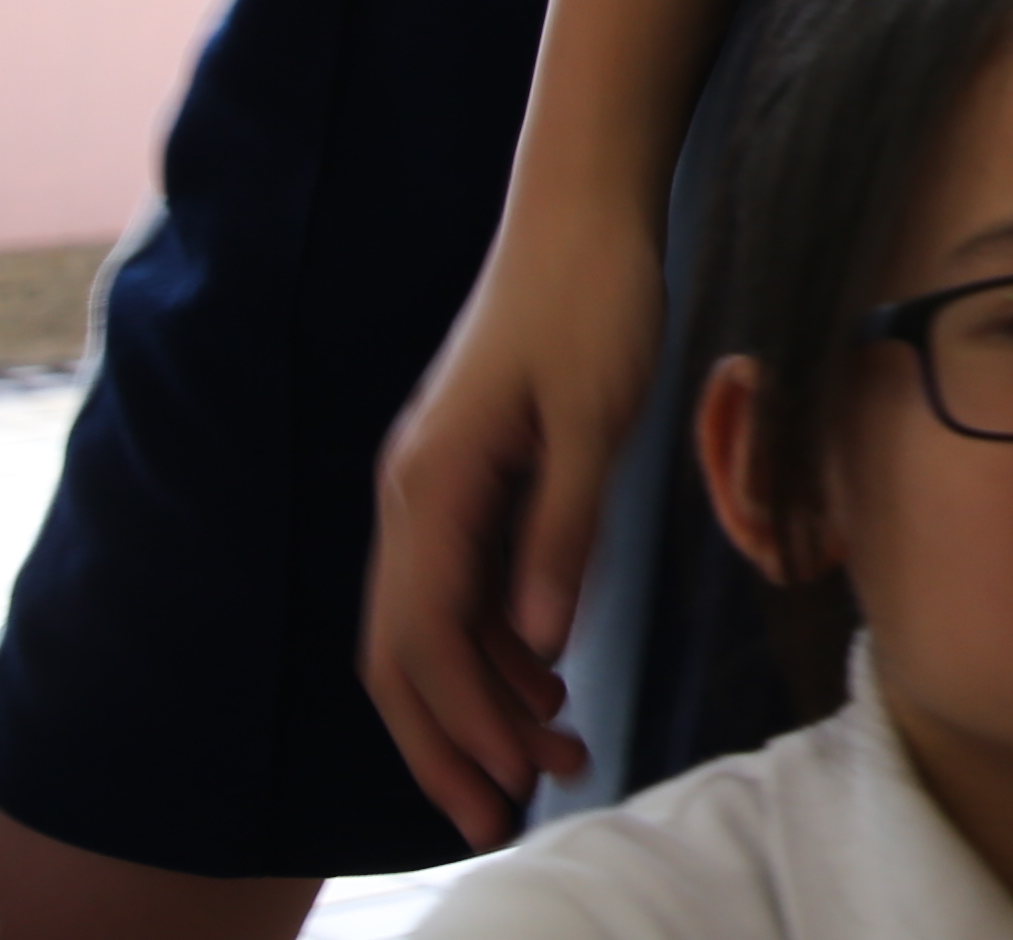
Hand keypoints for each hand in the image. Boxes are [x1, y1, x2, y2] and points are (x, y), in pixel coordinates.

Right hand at [361, 207, 662, 842]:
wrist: (582, 209)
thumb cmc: (596, 298)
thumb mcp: (598, 416)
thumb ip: (563, 527)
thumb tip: (537, 640)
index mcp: (432, 487)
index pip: (424, 641)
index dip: (457, 727)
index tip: (503, 794)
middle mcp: (411, 496)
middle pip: (406, 651)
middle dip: (451, 739)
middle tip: (511, 810)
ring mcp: (430, 485)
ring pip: (432, 622)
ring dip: (480, 696)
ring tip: (551, 756)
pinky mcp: (464, 472)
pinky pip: (460, 582)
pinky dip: (494, 641)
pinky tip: (545, 677)